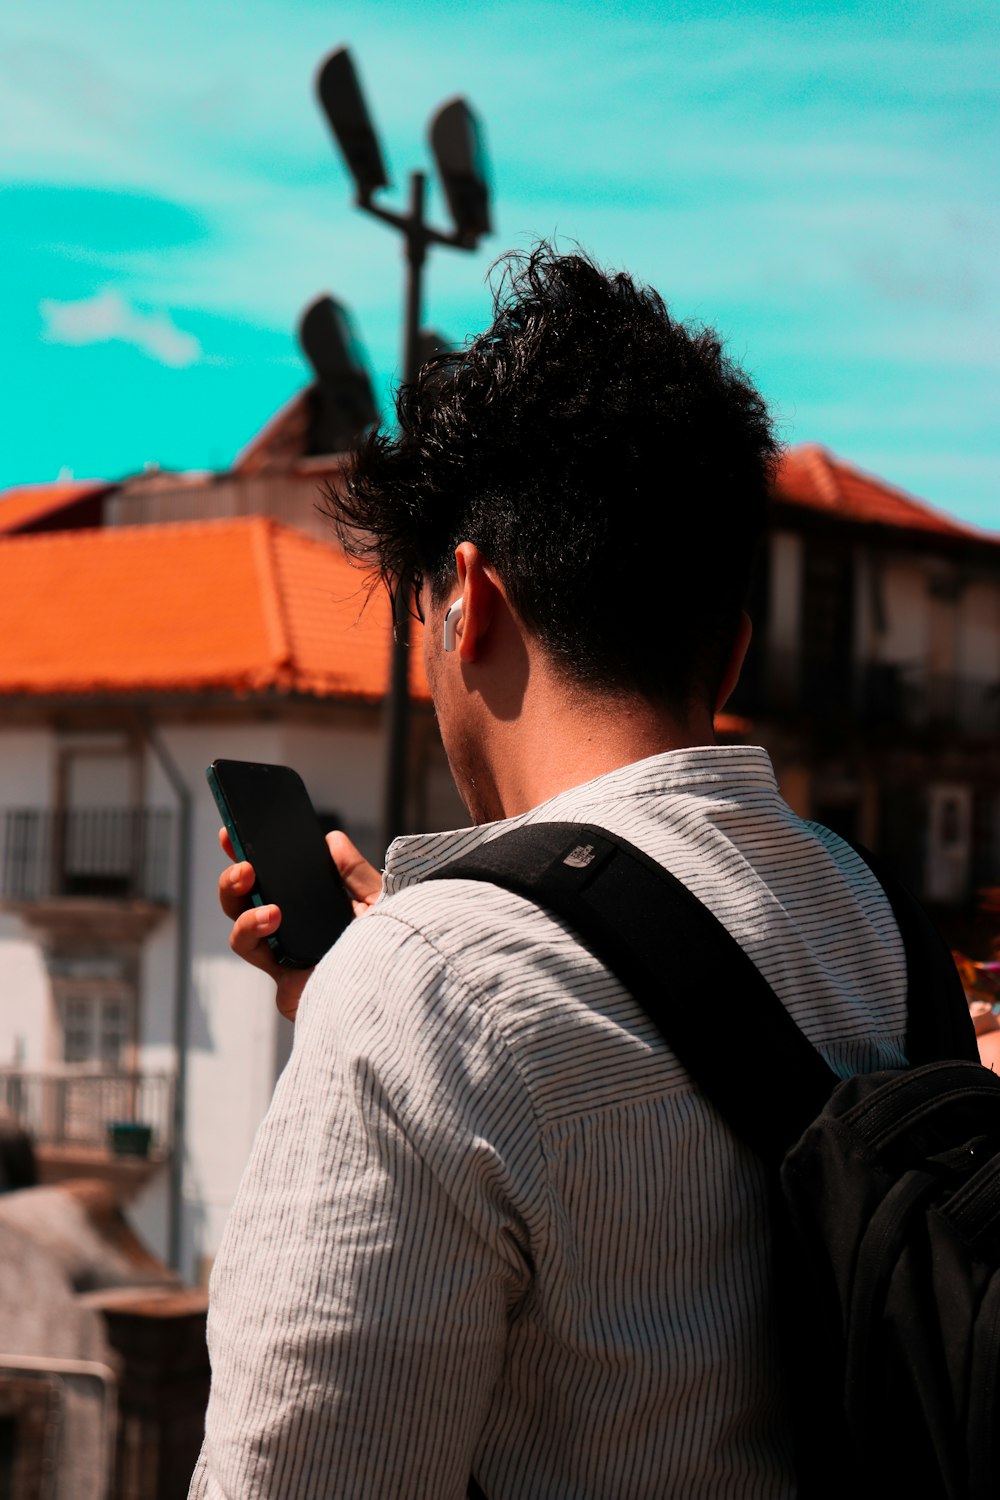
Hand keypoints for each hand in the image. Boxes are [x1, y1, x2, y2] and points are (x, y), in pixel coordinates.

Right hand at [218, 828, 381, 1021]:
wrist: (403, 993)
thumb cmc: (397, 952)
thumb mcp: (382, 902)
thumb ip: (355, 873)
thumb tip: (332, 840)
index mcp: (315, 913)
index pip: (276, 883)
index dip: (250, 857)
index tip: (232, 833)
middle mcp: (295, 935)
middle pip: (246, 906)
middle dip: (233, 881)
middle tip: (243, 866)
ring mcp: (286, 960)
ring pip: (241, 933)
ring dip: (242, 911)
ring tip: (268, 906)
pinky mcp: (285, 983)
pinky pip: (255, 953)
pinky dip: (253, 931)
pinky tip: (272, 919)